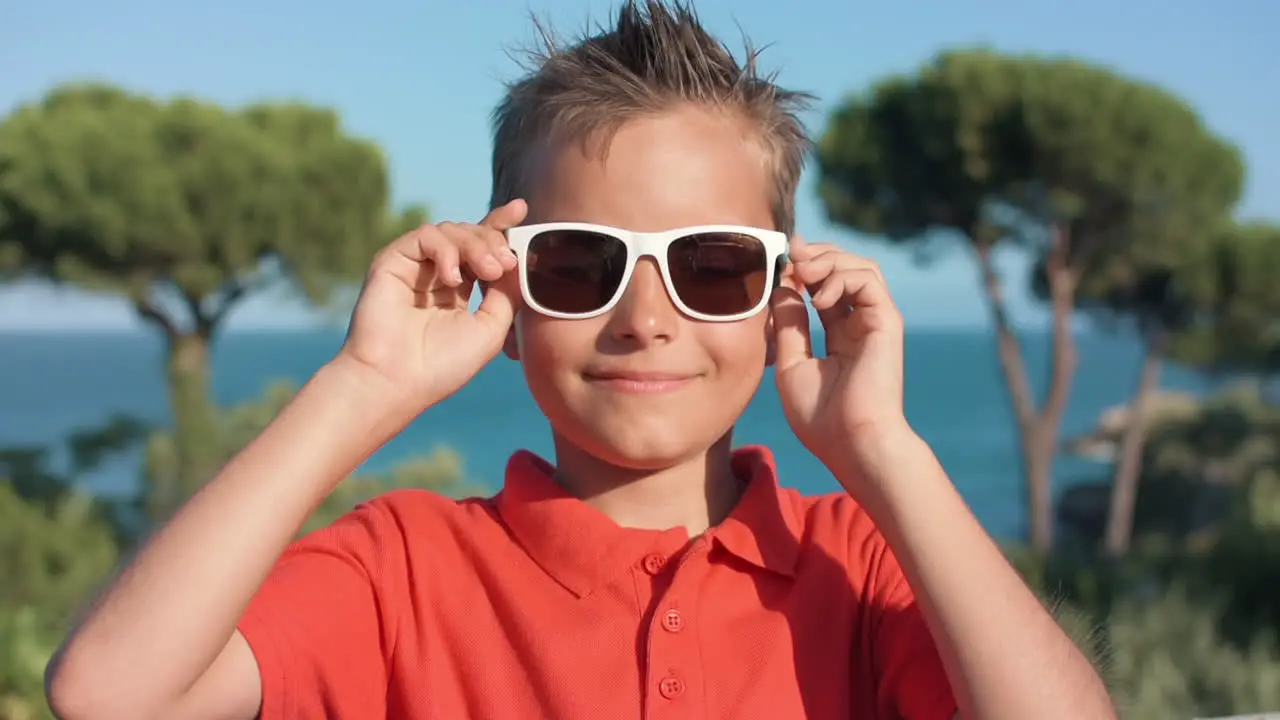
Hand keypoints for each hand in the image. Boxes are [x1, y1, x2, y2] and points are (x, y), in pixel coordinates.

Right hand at [333, 199, 527, 417]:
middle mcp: (434, 274)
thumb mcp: (490, 329)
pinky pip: (426, 236)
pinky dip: (446, 251)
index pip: (480, 248)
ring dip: (475, 245)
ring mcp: (413, 267)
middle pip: (470, 234)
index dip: (500, 226)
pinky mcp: (392, 261)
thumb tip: (518, 261)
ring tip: (487, 272)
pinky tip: (452, 279)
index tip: (521, 210)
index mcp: (457, 290)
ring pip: (450, 231)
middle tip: (504, 264)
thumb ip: (506, 294)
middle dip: (493, 241)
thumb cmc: (441, 366)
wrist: (396, 381)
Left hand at [770, 236, 913, 488]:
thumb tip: (783, 285)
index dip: (802, 268)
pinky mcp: (887, 322)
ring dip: (828, 260)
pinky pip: (868, 280)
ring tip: (803, 272)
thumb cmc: (821, 416)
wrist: (851, 443)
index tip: (779, 258)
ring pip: (860, 267)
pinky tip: (819, 298)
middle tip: (791, 254)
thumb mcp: (791, 363)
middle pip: (845, 269)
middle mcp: (860, 324)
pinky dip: (841, 277)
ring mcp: (875, 321)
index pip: (824, 287)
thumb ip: (788, 323)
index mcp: (839, 335)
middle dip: (816, 255)